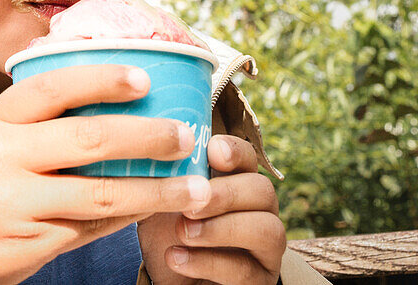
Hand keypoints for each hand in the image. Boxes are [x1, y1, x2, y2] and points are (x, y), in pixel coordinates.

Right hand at [0, 64, 206, 284]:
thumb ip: (40, 120)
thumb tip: (120, 96)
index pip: (53, 88)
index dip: (101, 80)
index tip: (145, 79)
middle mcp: (1, 156)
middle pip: (89, 139)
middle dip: (148, 137)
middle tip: (188, 136)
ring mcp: (13, 204)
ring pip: (100, 193)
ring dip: (156, 190)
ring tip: (195, 187)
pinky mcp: (25, 245)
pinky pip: (89, 229)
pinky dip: (127, 218)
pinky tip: (154, 210)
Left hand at [137, 135, 285, 284]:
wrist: (169, 280)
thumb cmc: (167, 234)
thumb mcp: (160, 201)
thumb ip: (164, 176)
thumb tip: (150, 146)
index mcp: (236, 183)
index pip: (247, 158)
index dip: (234, 150)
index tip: (211, 151)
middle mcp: (259, 212)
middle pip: (263, 190)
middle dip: (226, 194)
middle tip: (189, 205)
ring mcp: (264, 249)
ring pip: (267, 230)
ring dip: (221, 229)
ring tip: (183, 232)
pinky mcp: (258, 281)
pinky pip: (245, 271)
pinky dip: (207, 263)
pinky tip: (175, 257)